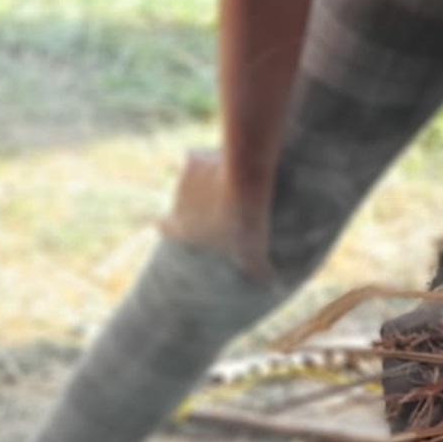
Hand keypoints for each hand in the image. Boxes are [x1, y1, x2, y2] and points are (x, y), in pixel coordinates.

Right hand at [159, 148, 273, 281]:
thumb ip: (261, 270)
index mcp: (183, 228)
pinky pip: (200, 155)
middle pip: (182, 199)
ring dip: (207, 175)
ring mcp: (182, 180)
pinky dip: (212, 155)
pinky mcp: (192, 158)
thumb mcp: (254, 254)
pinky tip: (230, 158)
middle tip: (220, 195)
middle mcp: (176, 204)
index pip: (165, 228)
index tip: (171, 220)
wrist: (245, 189)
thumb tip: (276, 286)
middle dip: (196, 196)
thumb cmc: (247, 227)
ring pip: (193, 176)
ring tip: (232, 178)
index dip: (169, 224)